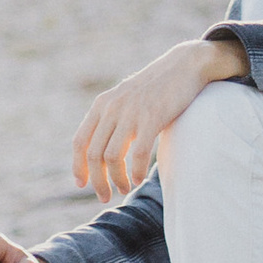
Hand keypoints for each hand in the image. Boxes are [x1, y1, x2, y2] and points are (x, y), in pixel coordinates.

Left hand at [73, 36, 244, 199]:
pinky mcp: (152, 117)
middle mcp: (112, 108)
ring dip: (116, 180)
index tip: (82, 184)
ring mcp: (131, 112)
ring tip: (125, 189)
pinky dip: (136, 172)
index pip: (80, 142)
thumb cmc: (156, 88)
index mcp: (102, 105)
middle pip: (93, 155)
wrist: (184, 65)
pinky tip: (139, 179)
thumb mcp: (125, 99)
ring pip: (112, 157)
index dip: (78, 167)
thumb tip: (103, 151)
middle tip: (105, 196)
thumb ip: (112, 119)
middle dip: (97, 181)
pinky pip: (138, 153)